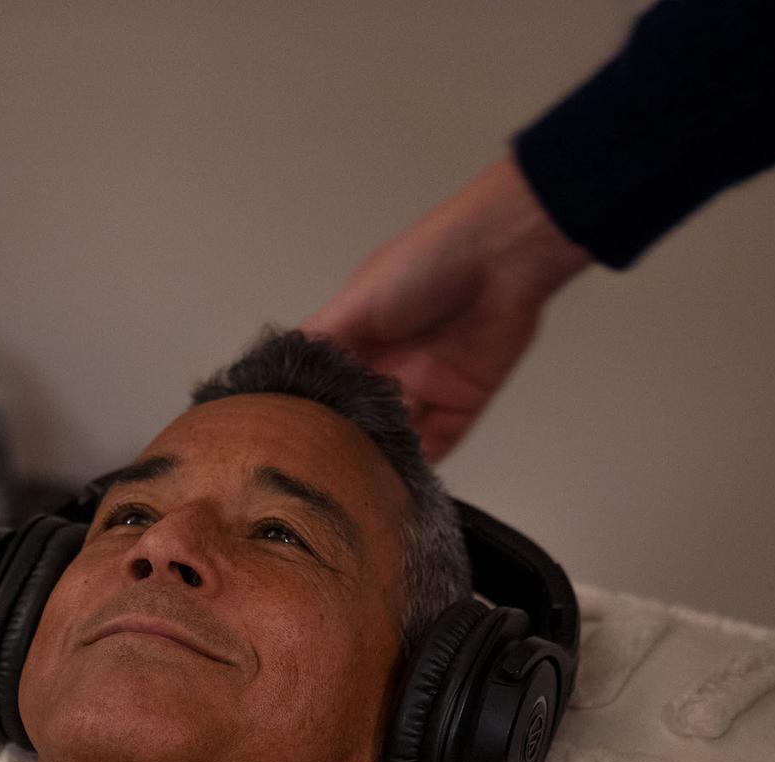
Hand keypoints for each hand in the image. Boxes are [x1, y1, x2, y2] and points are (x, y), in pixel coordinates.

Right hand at [305, 151, 591, 461]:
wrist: (500, 257)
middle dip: (340, 445)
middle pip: (358, 420)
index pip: (323, 389)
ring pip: (393, 440)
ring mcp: (424, 391)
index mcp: (358, 342)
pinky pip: (436, 447)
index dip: (306, 415)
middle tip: (315, 477)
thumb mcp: (355, 301)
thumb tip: (274, 380)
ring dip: (375, 461)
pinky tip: (391, 488)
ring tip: (348, 490)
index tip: (283, 445)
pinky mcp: (462, 407)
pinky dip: (416, 468)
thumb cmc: (422, 265)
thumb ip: (320, 342)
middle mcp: (388, 370)